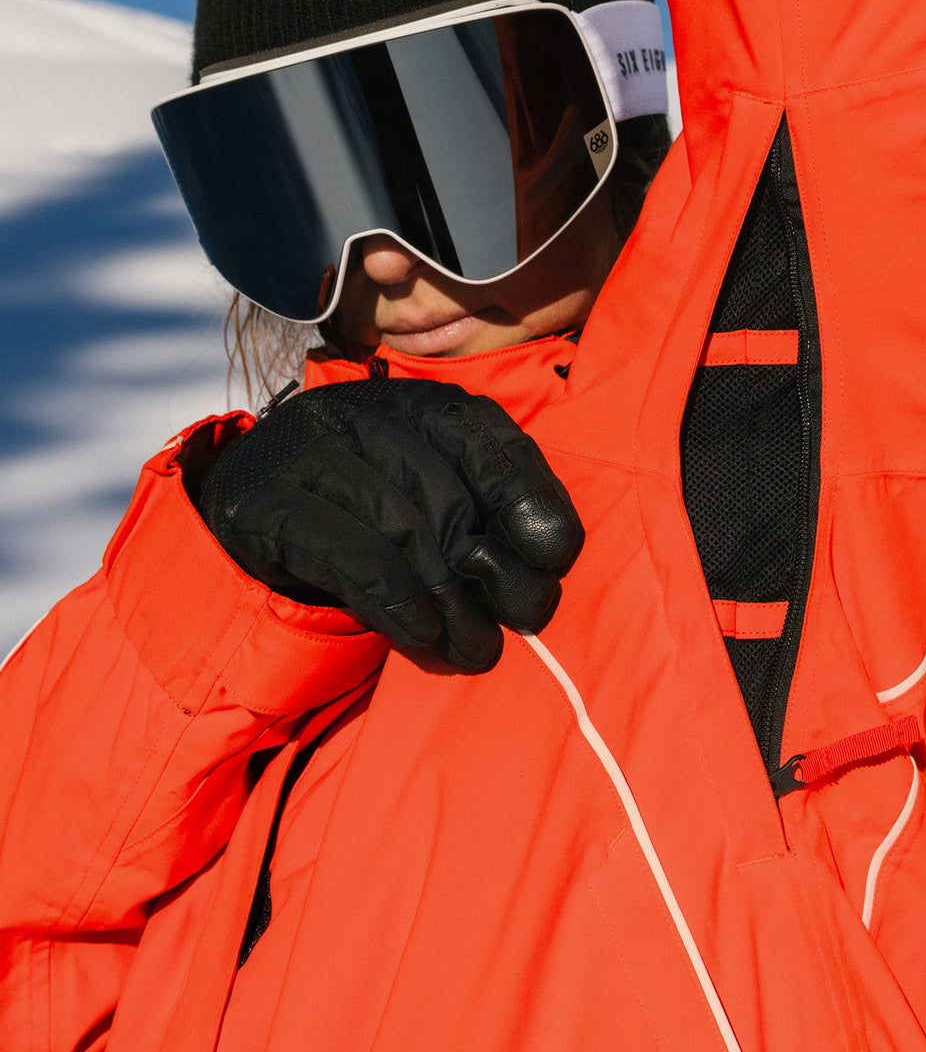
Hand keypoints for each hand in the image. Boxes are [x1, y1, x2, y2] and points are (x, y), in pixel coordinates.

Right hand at [198, 373, 582, 670]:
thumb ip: (484, 513)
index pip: (483, 435)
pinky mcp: (262, 505)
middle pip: (446, 493)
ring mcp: (301, 452)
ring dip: (450, 601)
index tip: (555, 554)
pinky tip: (421, 634)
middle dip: (492, 568)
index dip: (528, 493)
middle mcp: (355, 413)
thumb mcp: (426, 500)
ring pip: (401, 526)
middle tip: (520, 621)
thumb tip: (546, 558)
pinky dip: (395, 600)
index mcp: (407, 403)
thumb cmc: (360, 519)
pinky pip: (348, 554)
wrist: (244, 527)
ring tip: (475, 648)